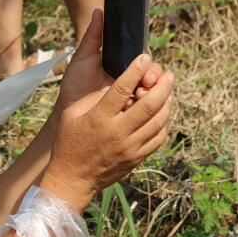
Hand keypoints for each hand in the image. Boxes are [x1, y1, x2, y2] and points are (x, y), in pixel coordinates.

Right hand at [41, 48, 173, 212]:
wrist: (71, 179)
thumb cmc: (68, 142)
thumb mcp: (72, 114)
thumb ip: (93, 97)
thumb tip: (115, 78)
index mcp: (99, 118)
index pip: (122, 89)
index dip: (136, 70)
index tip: (145, 57)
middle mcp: (117, 132)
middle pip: (148, 105)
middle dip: (162, 86)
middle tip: (168, 74)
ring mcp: (129, 147)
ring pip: (158, 121)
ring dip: (166, 103)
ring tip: (168, 90)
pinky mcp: (136, 158)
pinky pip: (158, 138)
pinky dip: (163, 123)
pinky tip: (162, 113)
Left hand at [52, 10, 164, 119]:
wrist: (68, 114)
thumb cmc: (75, 86)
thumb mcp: (82, 60)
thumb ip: (91, 37)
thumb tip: (98, 12)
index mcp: (124, 70)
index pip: (146, 63)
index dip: (148, 64)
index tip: (144, 62)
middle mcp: (133, 85)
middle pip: (156, 78)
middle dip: (154, 79)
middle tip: (144, 83)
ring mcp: (135, 103)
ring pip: (157, 97)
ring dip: (154, 95)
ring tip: (139, 96)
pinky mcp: (135, 120)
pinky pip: (153, 116)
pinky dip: (152, 112)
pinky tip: (139, 110)